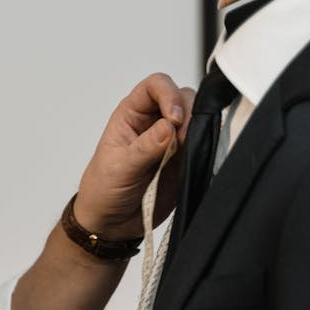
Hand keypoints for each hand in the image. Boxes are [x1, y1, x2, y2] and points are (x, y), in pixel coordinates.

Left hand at [74, 72, 194, 238]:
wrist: (111, 223)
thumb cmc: (103, 190)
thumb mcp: (119, 168)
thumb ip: (145, 147)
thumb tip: (168, 127)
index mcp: (131, 115)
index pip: (155, 86)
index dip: (168, 95)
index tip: (174, 119)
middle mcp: (153, 123)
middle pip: (183, 98)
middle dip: (188, 114)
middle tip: (182, 140)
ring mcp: (172, 141)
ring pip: (198, 120)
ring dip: (199, 132)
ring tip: (186, 153)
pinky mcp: (185, 160)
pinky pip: (204, 145)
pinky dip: (206, 149)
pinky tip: (195, 161)